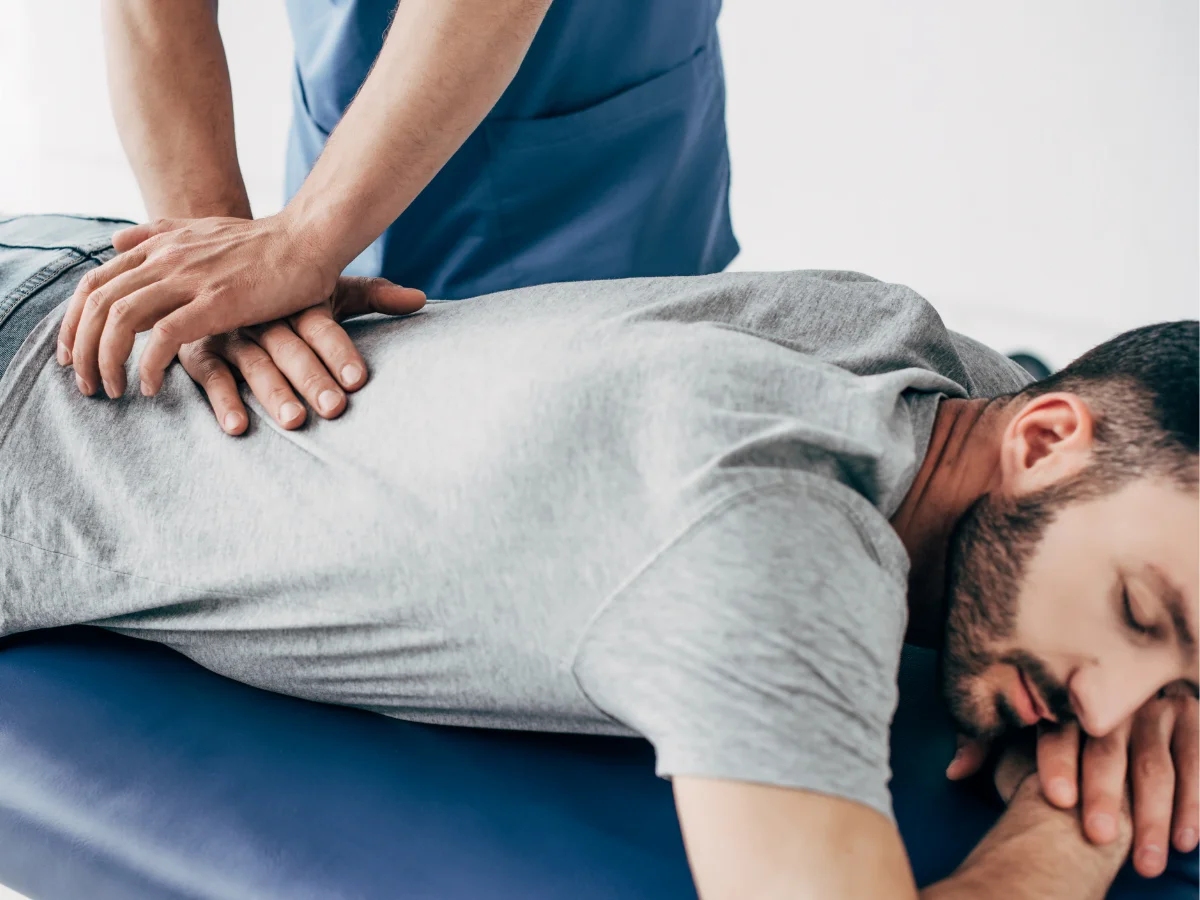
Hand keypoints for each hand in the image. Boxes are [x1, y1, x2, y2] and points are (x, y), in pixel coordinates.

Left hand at [58, 213, 341, 398]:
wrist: (309, 238)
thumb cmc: (264, 242)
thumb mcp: (201, 228)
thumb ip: (156, 234)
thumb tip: (114, 242)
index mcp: (158, 246)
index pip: (92, 284)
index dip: (73, 323)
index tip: (73, 355)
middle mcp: (165, 259)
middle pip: (96, 305)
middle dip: (81, 350)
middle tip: (86, 384)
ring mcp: (189, 279)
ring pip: (120, 320)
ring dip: (106, 361)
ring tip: (112, 390)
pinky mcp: (217, 302)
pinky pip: (163, 337)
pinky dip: (149, 365)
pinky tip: (151, 386)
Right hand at [173, 276, 425, 434]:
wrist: (214, 266)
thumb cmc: (285, 291)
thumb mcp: (328, 289)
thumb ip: (374, 295)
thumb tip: (421, 298)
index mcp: (295, 300)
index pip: (321, 325)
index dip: (339, 351)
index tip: (358, 379)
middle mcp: (263, 315)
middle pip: (290, 348)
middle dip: (312, 378)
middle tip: (334, 409)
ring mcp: (230, 332)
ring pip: (255, 364)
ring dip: (273, 393)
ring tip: (295, 420)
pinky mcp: (199, 351)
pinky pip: (211, 376)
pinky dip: (222, 401)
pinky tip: (237, 426)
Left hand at [948, 690, 1198, 877]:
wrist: (1112, 667)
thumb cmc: (1055, 709)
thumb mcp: (1018, 717)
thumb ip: (985, 741)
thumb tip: (955, 771)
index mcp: (1066, 693)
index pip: (1058, 727)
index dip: (1057, 761)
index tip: (1056, 799)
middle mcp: (1112, 696)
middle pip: (1109, 748)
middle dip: (1106, 794)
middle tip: (1098, 838)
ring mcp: (1155, 705)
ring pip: (1156, 763)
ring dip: (1153, 814)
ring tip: (1144, 863)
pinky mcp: (1192, 716)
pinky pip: (1196, 761)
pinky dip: (1193, 803)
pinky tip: (1184, 843)